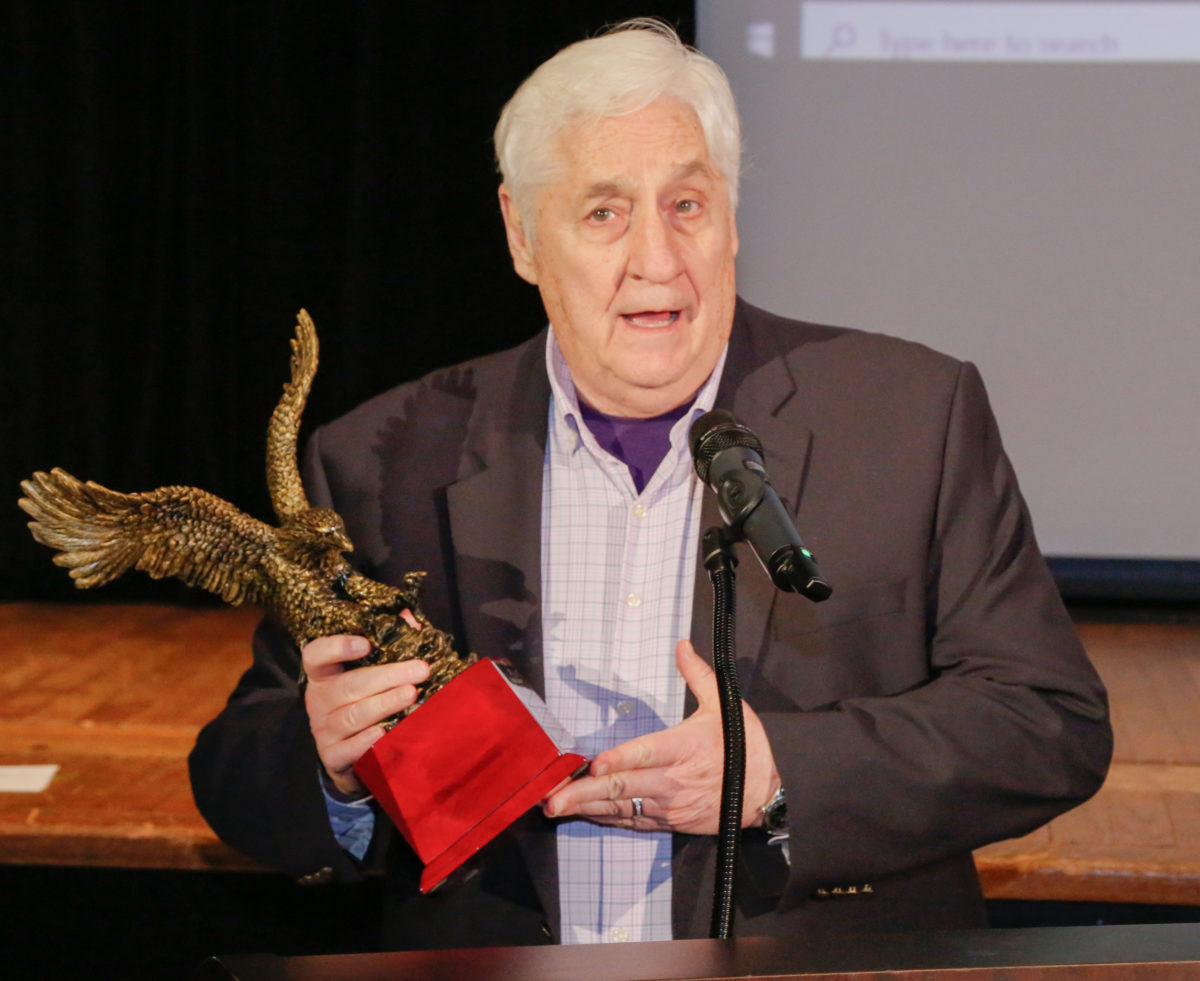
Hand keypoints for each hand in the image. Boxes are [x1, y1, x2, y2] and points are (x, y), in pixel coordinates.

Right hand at [302, 634, 428, 796]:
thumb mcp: (370, 672)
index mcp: (324, 675)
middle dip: (387, 676)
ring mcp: (323, 729)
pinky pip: (349, 748)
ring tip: (411, 694)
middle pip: (348, 686)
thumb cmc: (365, 701)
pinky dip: (368, 740)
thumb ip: (388, 644)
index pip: (315, 655)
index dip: (337, 647)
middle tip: (420, 670)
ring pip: (353, 715)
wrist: (351, 754)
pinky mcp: (332, 756)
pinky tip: (386, 731)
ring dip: (384, 704)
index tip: (367, 644)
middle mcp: (319, 700)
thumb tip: (408, 617)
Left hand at [542, 639, 779, 833]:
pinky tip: (584, 814)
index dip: (620, 760)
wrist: (764, 795)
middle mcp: (673, 780)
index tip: (595, 764)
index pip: (647, 754)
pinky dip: (606, 818)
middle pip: (624, 786)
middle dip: (584, 793)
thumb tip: (682, 645)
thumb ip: (699, 675)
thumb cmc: (745, 748)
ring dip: (586, 808)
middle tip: (553, 798)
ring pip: (622, 807)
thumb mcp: (726, 705)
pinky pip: (632, 821)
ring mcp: (669, 805)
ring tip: (556, 808)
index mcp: (685, 748)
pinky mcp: (669, 821)